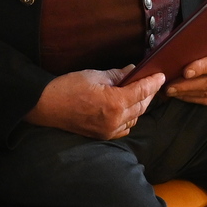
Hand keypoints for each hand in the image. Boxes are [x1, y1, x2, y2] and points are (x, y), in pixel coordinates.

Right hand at [24, 66, 163, 138]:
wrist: (46, 106)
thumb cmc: (68, 87)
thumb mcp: (94, 75)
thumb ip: (117, 75)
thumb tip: (132, 71)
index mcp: (115, 103)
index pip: (141, 92)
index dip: (153, 82)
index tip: (161, 75)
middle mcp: (115, 120)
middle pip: (141, 106)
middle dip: (149, 93)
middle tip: (153, 81)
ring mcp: (109, 131)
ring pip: (135, 118)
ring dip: (140, 105)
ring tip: (141, 92)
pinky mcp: (102, 136)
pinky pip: (124, 128)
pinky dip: (130, 117)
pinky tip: (128, 108)